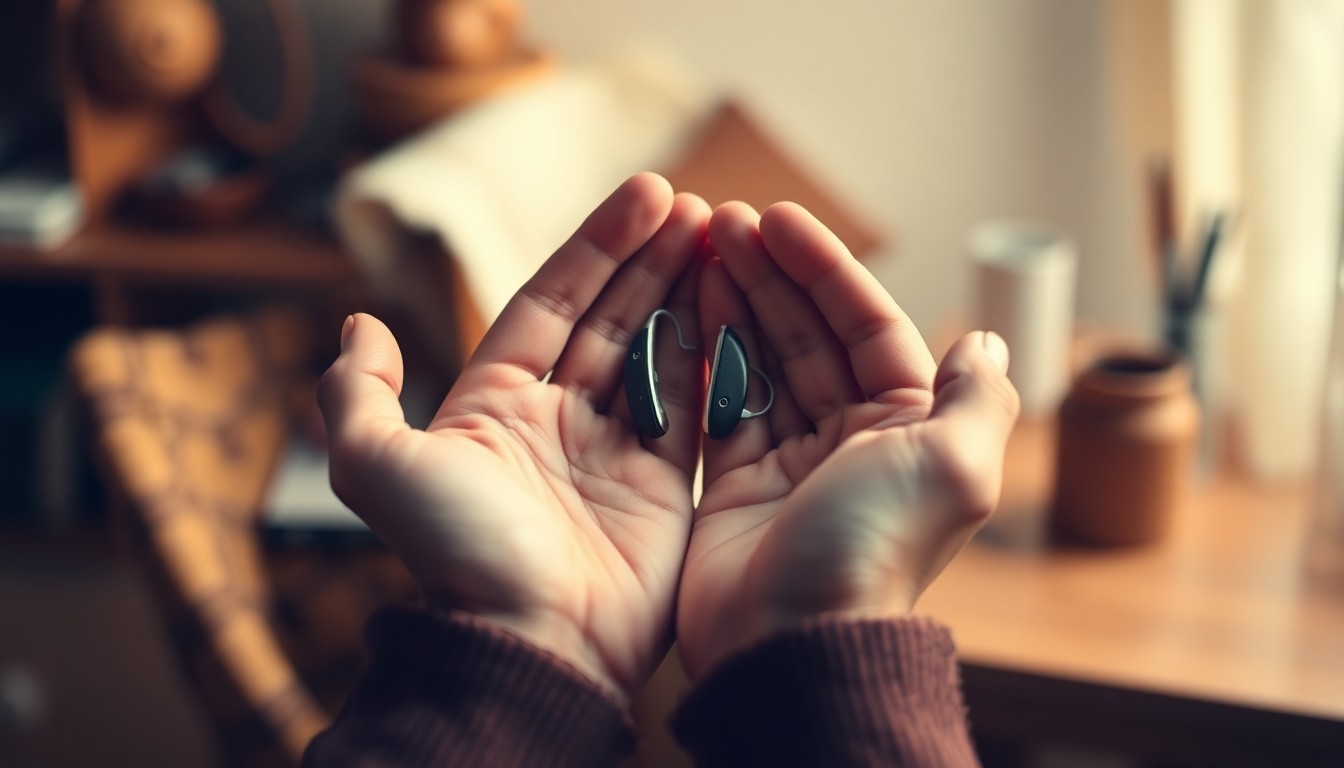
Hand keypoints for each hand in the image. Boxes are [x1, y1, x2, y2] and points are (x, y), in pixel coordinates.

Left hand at [318, 174, 709, 701]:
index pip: (554, 302)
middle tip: (697, 206)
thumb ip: (358, 391)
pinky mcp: (666, 490)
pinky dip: (715, 356)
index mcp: (495, 404)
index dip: (598, 247)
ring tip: (724, 238)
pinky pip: (696, 408)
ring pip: (659, 354)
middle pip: (613, 318)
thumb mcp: (376, 465)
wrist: (530, 646)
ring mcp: (616, 455)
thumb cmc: (456, 553)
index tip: (648, 193)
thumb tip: (360, 322)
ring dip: (688, 295)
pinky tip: (736, 306)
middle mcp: (557, 422)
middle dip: (652, 259)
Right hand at [677, 202, 1019, 681]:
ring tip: (702, 248)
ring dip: (735, 303)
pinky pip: (719, 406)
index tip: (778, 221)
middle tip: (725, 221)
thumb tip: (986, 338)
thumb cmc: (873, 551)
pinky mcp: (735, 487)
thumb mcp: (952, 465)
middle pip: (810, 337)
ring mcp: (790, 464)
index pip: (867, 327)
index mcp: (908, 431)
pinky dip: (705, 357)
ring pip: (762, 363)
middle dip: (771, 275)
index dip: (825, 269)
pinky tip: (687, 308)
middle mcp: (851, 443)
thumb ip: (976, 396)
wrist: (791, 644)